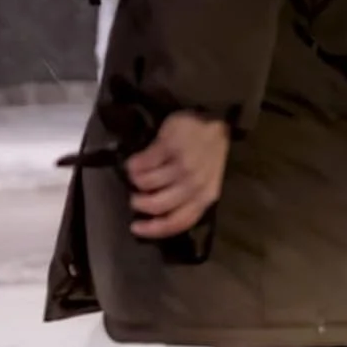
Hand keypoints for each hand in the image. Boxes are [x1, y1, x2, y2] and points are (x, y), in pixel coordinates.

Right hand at [126, 112, 229, 240]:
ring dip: (136, 181)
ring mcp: (182, 165)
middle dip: (140, 203)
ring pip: (145, 183)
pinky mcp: (168, 146)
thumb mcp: (206, 180)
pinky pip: (140, 164)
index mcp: (206, 196)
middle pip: (157, 205)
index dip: (154, 229)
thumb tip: (158, 214)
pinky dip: (134, 165)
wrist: (213, 117)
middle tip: (136, 199)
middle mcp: (195, 184)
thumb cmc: (207, 152)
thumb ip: (188, 197)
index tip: (135, 228)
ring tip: (137, 175)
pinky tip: (137, 161)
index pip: (179, 222)